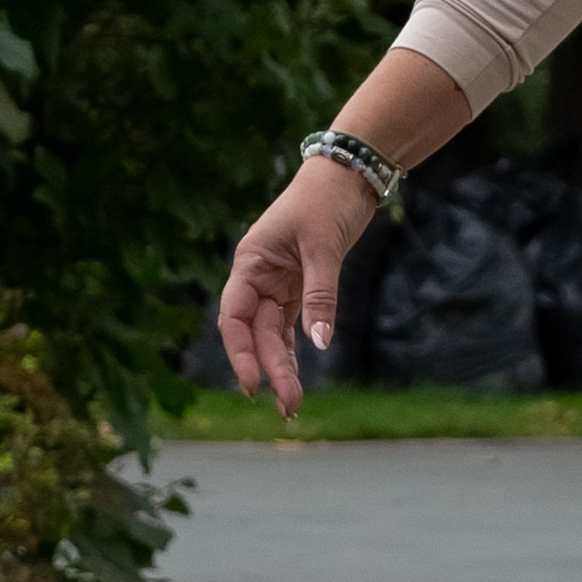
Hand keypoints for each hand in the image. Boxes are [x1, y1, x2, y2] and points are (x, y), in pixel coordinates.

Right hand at [215, 158, 380, 416]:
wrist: (347, 175)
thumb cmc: (326, 201)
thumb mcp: (323, 247)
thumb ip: (319, 295)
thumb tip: (320, 341)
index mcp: (250, 263)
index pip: (234, 317)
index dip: (240, 353)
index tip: (253, 384)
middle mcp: (258, 277)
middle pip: (257, 333)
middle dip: (271, 370)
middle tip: (288, 407)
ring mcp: (277, 283)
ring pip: (273, 334)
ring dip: (282, 367)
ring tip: (291, 404)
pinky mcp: (298, 286)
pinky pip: (291, 326)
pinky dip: (295, 350)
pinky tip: (297, 376)